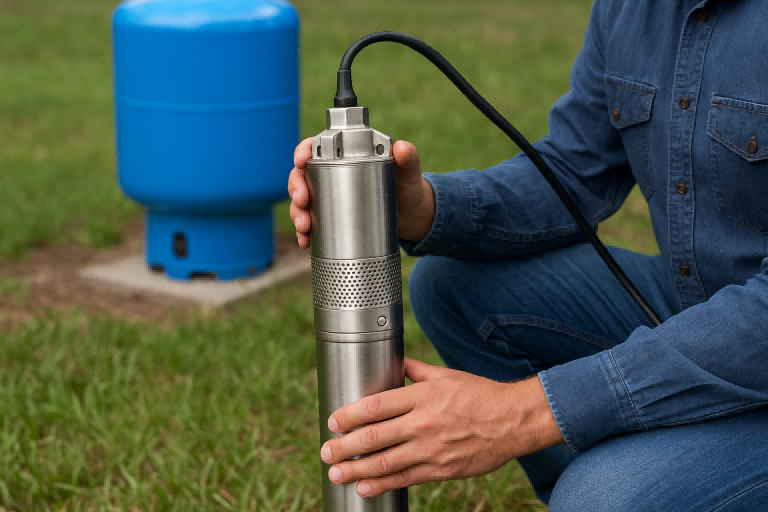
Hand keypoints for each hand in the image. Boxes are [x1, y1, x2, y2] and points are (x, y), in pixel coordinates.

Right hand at [287, 139, 435, 247]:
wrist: (410, 216)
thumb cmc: (407, 187)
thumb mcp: (409, 172)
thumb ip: (408, 158)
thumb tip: (402, 148)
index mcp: (346, 155)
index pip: (317, 147)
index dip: (303, 151)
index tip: (300, 161)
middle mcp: (332, 173)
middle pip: (302, 175)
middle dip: (296, 188)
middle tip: (303, 200)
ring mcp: (329, 197)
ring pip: (302, 201)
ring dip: (297, 212)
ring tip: (305, 226)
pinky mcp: (331, 218)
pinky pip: (310, 223)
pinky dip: (304, 232)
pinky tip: (305, 241)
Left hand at [319, 357, 563, 497]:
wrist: (514, 421)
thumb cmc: (480, 394)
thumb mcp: (445, 375)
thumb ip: (415, 370)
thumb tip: (392, 360)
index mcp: (423, 396)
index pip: (376, 406)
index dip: (350, 415)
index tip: (333, 422)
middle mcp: (424, 423)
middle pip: (375, 437)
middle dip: (345, 446)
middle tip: (326, 450)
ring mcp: (433, 450)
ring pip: (385, 463)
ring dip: (356, 469)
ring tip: (336, 472)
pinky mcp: (442, 470)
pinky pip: (405, 479)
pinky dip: (381, 485)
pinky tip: (364, 487)